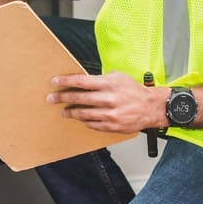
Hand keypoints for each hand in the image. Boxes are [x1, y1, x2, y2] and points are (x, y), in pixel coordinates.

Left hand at [46, 72, 167, 133]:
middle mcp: (108, 99)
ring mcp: (109, 114)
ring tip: (64, 111)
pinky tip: (80, 118)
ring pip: (82, 114)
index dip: (65, 81)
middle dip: (62, 97)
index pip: (81, 81)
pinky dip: (84, 121)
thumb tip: (82, 82)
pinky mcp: (111, 126)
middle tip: (52, 98)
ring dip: (70, 112)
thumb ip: (100, 79)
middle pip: (78, 98)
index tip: (55, 82)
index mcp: (109, 84)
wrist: (150, 107)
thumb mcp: (118, 77)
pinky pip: (91, 124)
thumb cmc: (134, 91)